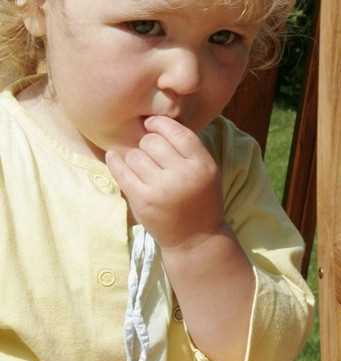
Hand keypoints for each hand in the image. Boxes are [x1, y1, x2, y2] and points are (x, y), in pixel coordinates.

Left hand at [105, 116, 224, 249]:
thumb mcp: (206, 172)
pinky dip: (115, 161)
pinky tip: (115, 158)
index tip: (152, 126)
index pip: (177, 131)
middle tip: (151, 157)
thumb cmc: (200, 201)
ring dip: (135, 158)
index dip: (160, 124)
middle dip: (148, 144)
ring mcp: (162, 189)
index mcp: (203, 165)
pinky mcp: (143, 201)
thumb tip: (153, 120)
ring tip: (143, 169)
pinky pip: (121, 171)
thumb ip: (187, 149)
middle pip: (152, 141)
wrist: (196, 240)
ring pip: (135, 155)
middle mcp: (184, 175)